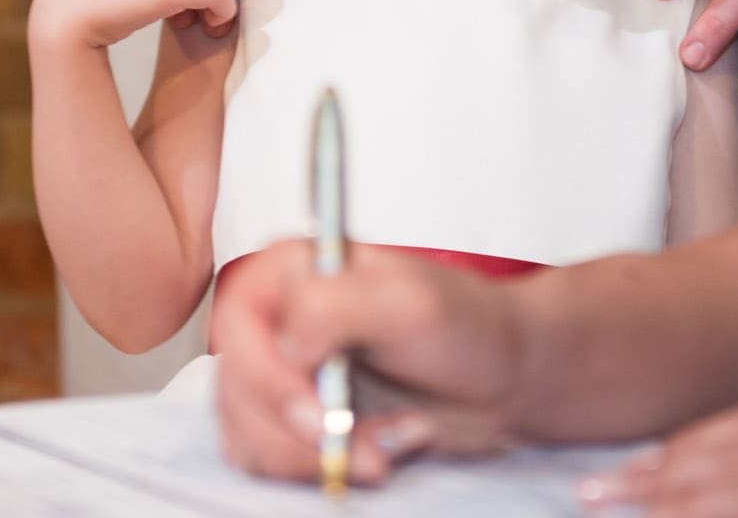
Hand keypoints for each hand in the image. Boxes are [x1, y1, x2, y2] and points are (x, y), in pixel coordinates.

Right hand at [214, 241, 527, 483]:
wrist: (500, 377)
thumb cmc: (465, 327)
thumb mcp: (408, 302)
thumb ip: (334, 306)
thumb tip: (286, 338)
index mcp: (290, 270)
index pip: (237, 327)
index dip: (270, 380)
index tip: (322, 413)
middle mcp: (276, 319)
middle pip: (238, 391)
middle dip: (305, 433)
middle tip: (371, 443)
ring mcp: (280, 373)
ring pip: (248, 434)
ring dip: (321, 453)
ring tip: (387, 437)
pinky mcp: (291, 421)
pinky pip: (268, 460)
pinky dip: (323, 466)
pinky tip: (376, 447)